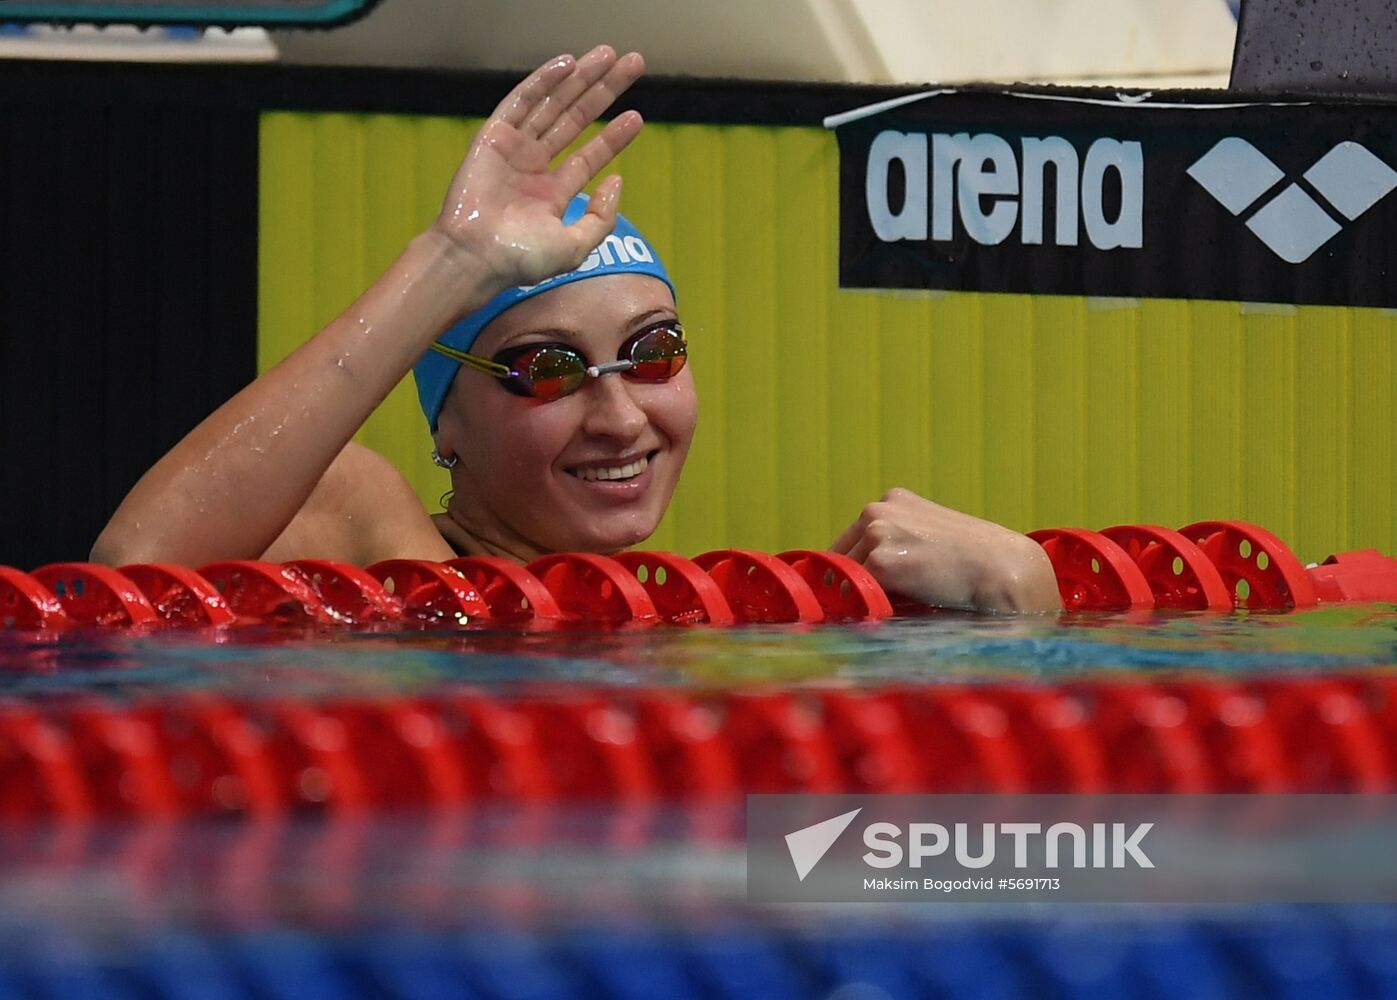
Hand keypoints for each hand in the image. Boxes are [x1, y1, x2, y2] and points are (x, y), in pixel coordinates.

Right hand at [433, 45, 645, 292]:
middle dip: (604, 92)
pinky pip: (521, 102)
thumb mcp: (576, 246)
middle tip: (632, 66)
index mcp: (551, 194)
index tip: (637, 117)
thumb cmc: (521, 260)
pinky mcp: (493, 137)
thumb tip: (617, 181)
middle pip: (575, 120)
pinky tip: (569, 65)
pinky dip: (543, 81)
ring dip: (581, 79)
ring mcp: (513, 150)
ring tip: (610, 55)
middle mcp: (534, 168)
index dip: (613, 137)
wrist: (476, 257)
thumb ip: (601, 217)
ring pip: (553, 105)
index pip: (588, 156)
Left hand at [831, 488, 1062, 612]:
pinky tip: (883, 615)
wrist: (1004, 570)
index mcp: (893, 500)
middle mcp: (879, 510)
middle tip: (857, 606)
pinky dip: (866, 606)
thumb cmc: (976, 560)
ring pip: (846, 575)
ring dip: (857, 596)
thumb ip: (902, 542)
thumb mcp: (933, 535)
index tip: (851, 586)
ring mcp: (878, 534)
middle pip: (842, 554)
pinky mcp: (881, 563)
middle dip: (848, 581)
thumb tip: (867, 574)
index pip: (853, 537)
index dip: (851, 565)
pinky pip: (857, 592)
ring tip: (876, 612)